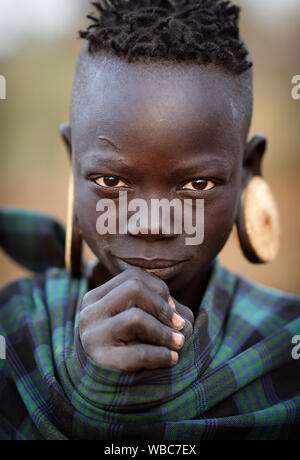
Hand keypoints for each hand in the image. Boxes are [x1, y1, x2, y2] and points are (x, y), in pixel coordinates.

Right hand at [79, 267, 193, 371]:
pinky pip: (139, 352)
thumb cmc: (126, 346)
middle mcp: (90, 313)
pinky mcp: (102, 362)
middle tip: (178, 325)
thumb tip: (179, 317)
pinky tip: (172, 359)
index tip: (171, 308)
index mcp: (96, 298)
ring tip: (178, 343)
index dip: (158, 289)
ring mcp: (93, 336)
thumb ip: (159, 309)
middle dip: (162, 306)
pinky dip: (161, 355)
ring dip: (164, 331)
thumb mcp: (138, 320)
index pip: (132, 276)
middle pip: (134, 289)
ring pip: (135, 317)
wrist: (100, 386)